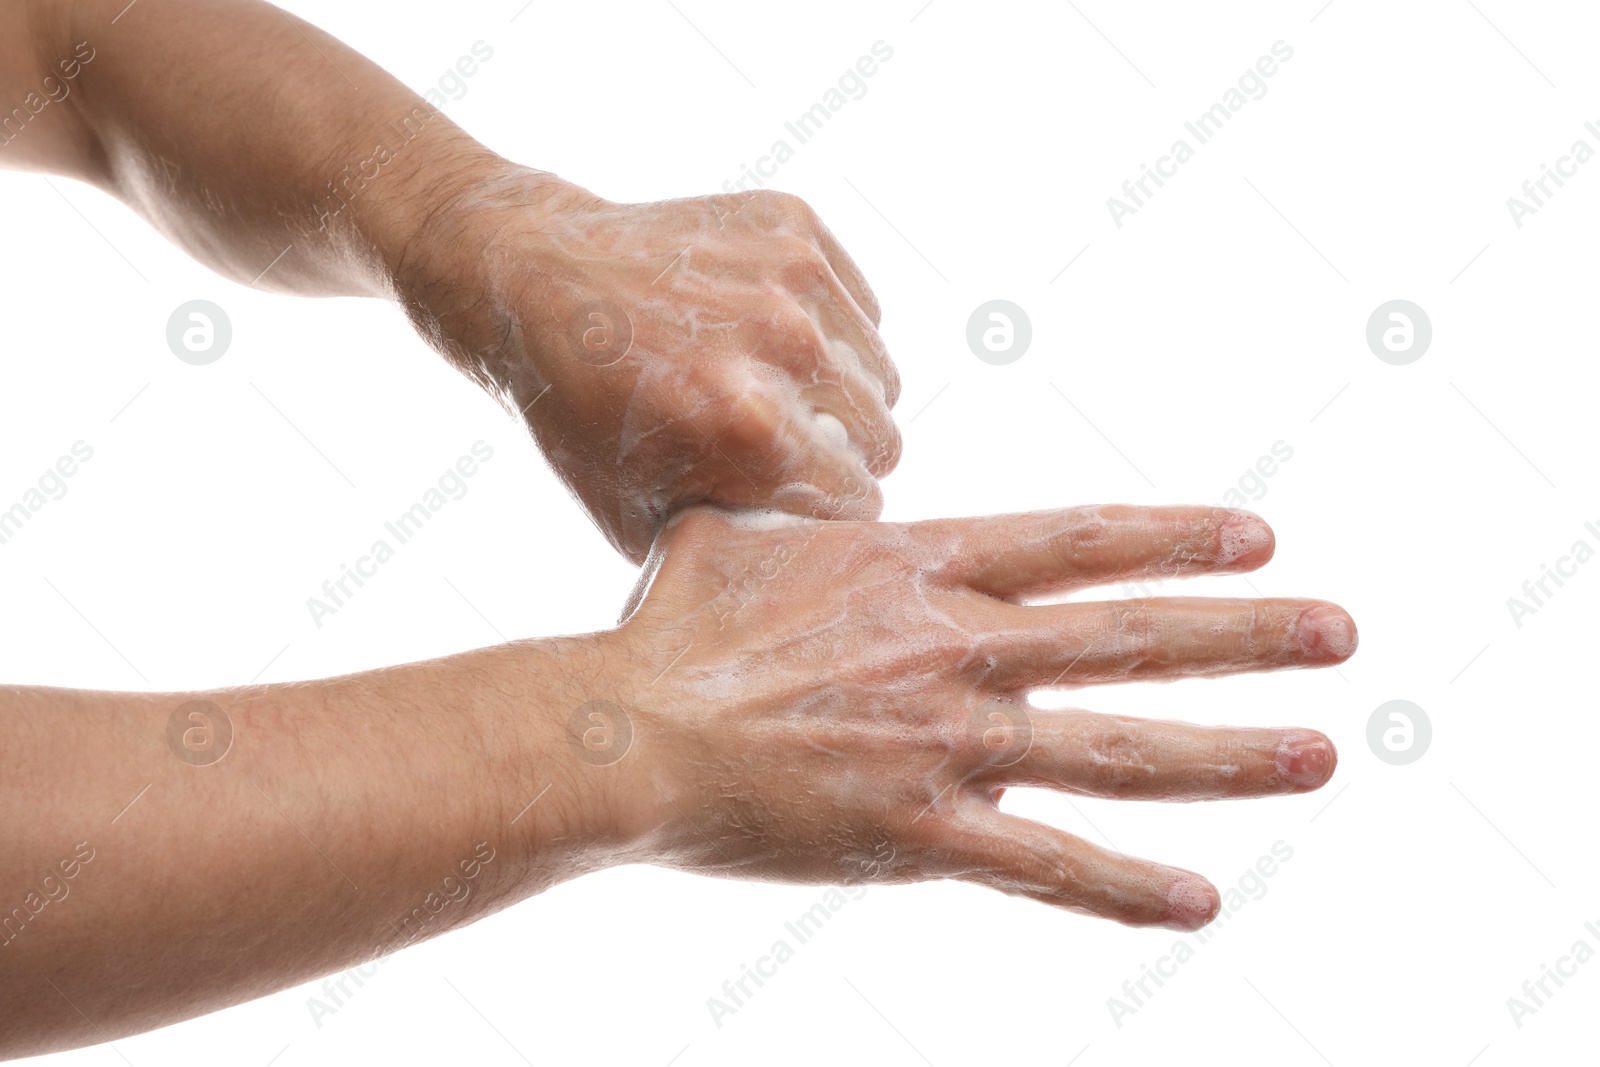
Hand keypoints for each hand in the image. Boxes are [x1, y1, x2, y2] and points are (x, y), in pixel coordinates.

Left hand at [398, 163, 900, 562]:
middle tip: (784, 447)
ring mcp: (795, 277)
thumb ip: (731, 547)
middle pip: (883, 438)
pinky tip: (766, 335)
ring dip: (842, 393)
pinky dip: (832, 329)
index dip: (825, 508)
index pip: (859, 499)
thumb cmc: (579, 411)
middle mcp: (785, 345)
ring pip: (880, 373)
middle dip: (840, 454)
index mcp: (748, 427)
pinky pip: (863, 308)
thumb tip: (806, 567)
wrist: (530, 280)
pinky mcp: (796, 225)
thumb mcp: (639, 517)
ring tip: (776, 391)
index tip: (792, 499)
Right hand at [591, 504, 1354, 928]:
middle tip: (1342, 635)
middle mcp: (958, 649)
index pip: (1079, 543)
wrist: (626, 728)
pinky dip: (1124, 887)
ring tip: (1320, 754)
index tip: (1257, 534)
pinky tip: (1198, 900)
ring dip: (1228, 753)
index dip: (1176, 536)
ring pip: (1117, 748)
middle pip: (1131, 636)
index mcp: (921, 570)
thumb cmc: (672, 627)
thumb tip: (815, 484)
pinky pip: (1042, 865)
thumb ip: (803, 510)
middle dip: (1247, 635)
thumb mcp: (737, 528)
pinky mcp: (919, 832)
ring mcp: (948, 743)